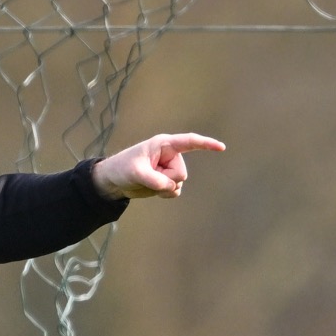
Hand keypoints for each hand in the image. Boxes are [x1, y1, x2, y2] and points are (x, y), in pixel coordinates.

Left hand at [92, 133, 224, 200]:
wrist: (114, 180)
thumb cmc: (122, 168)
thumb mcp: (136, 173)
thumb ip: (155, 180)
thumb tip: (172, 188)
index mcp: (164, 144)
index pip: (189, 142)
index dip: (206, 145)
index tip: (221, 148)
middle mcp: (170, 155)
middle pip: (181, 173)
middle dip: (166, 180)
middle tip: (147, 176)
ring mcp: (169, 169)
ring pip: (178, 183)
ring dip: (163, 187)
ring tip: (147, 181)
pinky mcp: (166, 181)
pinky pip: (174, 190)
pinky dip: (165, 193)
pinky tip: (154, 190)